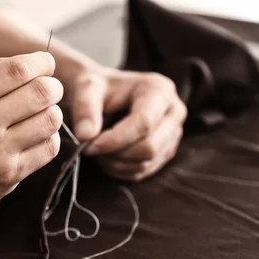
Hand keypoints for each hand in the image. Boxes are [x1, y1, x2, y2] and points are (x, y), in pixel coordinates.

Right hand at [0, 52, 62, 223]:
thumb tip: (33, 63)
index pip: (16, 70)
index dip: (40, 62)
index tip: (46, 63)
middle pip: (39, 94)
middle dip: (53, 86)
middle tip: (52, 88)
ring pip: (49, 121)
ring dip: (53, 111)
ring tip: (44, 112)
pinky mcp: (7, 177)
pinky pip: (48, 149)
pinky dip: (50, 137)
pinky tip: (40, 134)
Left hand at [67, 68, 186, 181]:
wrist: (102, 93)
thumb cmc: (96, 87)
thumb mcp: (85, 88)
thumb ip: (84, 108)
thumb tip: (85, 136)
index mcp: (158, 90)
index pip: (144, 123)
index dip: (115, 140)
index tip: (88, 146)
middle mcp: (173, 111)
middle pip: (150, 147)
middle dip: (116, 153)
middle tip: (90, 148)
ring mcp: (173, 133)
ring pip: (147, 162)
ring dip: (117, 163)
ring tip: (97, 150)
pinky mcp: (166, 150)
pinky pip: (145, 171)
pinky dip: (122, 169)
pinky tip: (107, 157)